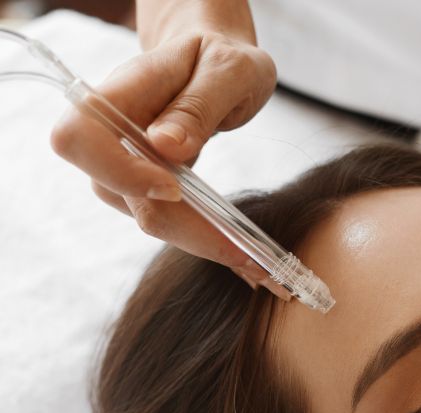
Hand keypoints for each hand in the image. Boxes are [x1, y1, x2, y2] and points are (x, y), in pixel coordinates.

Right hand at [49, 30, 276, 276]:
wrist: (217, 63)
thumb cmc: (222, 58)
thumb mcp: (230, 70)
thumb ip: (199, 105)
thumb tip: (167, 146)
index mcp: (124, 91)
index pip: (81, 136)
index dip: (118, 170)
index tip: (174, 187)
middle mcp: (113, 129)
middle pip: (110, 189)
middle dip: (173, 223)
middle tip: (236, 247)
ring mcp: (126, 160)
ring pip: (138, 213)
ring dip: (188, 236)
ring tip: (244, 252)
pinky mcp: (146, 184)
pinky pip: (162, 217)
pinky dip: (195, 235)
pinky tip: (233, 245)